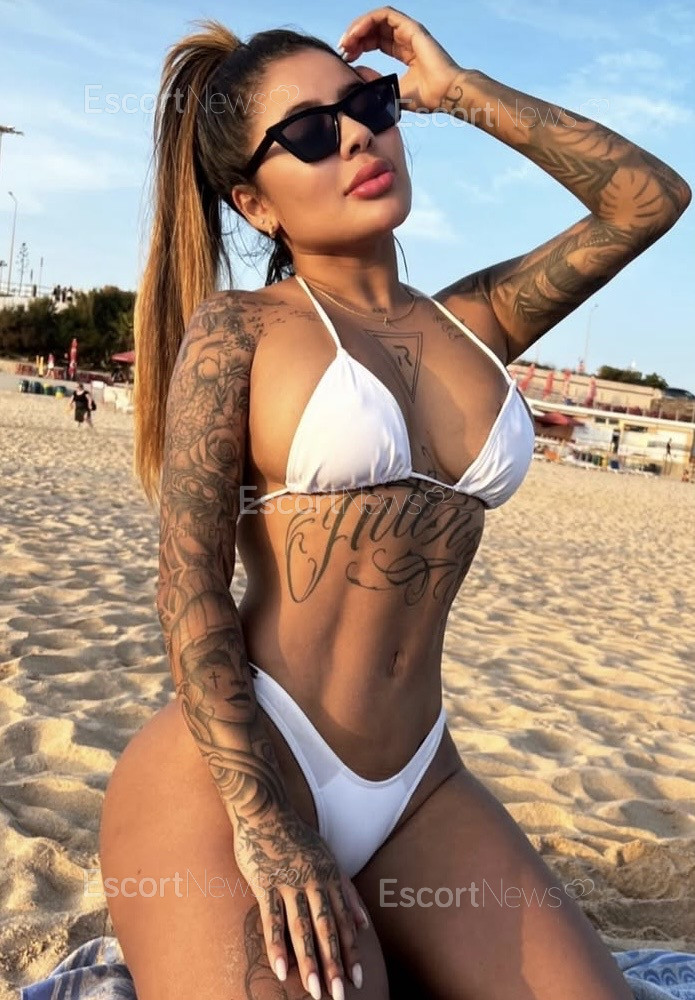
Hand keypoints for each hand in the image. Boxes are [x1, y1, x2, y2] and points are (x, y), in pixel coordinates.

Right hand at [233, 805, 368, 998]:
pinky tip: (281, 970)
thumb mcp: (328, 858)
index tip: (358, 980)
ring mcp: (289, 883)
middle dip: (334, 964)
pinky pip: (271, 919)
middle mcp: (314, 882)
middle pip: (326, 929)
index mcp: (330, 877)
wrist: (266, 811)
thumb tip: (365, 925)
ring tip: (314, 991)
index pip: (344, 921)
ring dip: (310, 962)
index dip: (352, 951)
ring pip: (301, 928)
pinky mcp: (265, 884)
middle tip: (339, 996)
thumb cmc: (296, 837)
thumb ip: (347, 891)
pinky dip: (277, 946)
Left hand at [338, 6, 461, 112]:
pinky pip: (383, 15)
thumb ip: (378, 88)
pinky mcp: (410, 27)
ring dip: (358, 28)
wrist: (443, 94)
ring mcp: (408, 31)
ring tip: (346, 43)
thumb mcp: (392, 93)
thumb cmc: (425, 98)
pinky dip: (367, 21)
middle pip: (374, 30)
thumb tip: (359, 92)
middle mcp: (405, 39)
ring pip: (376, 20)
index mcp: (403, 52)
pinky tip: (355, 34)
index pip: (375, 42)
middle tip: (343, 51)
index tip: (346, 59)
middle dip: (355, 38)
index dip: (359, 48)